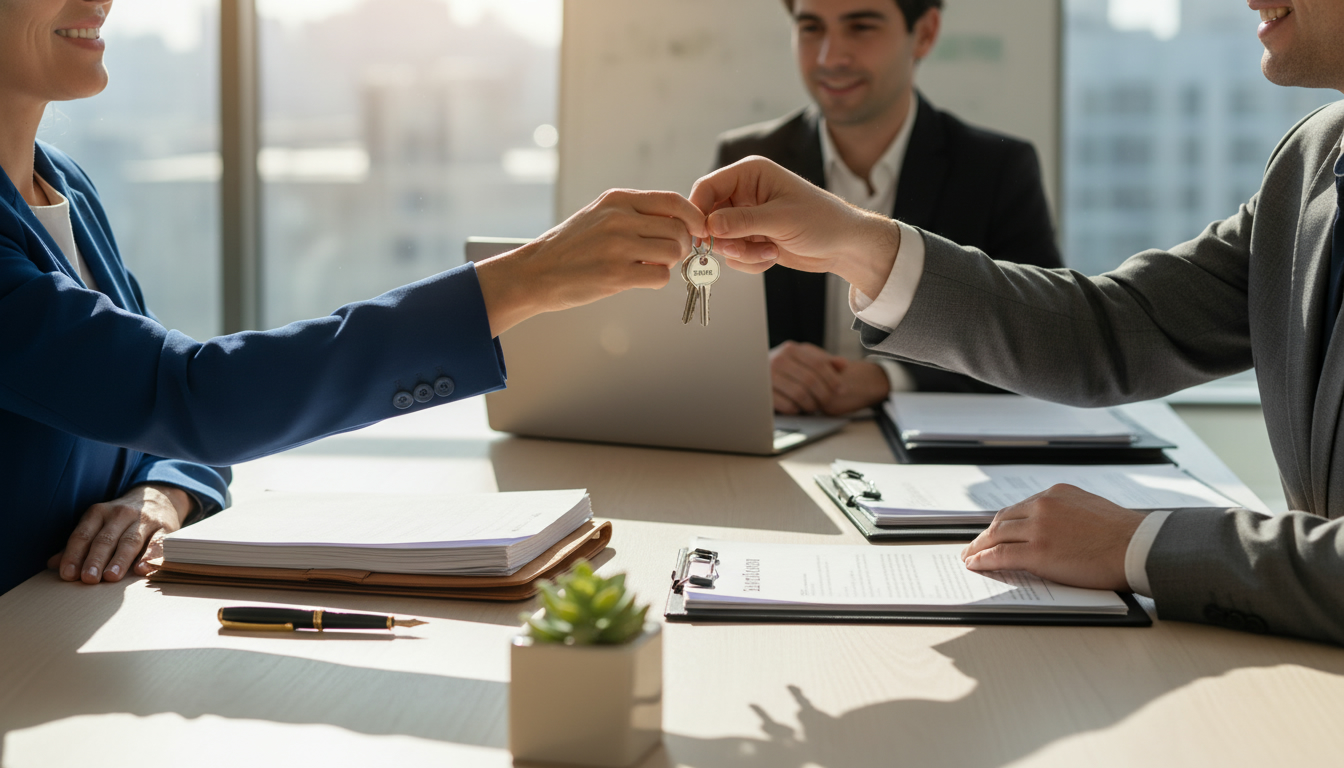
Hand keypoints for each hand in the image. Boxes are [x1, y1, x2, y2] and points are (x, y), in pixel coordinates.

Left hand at [48, 483, 194, 583]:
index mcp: (99, 513)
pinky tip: (142, 569)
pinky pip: (158, 542)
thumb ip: (79, 545)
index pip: (83, 534)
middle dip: (95, 559)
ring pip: (130, 540)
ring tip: (111, 577)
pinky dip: (151, 556)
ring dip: (120, 559)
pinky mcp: (165, 528)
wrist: (159, 497)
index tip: (68, 574)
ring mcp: (144, 520)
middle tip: (88, 579)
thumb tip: (53, 564)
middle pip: (105, 538)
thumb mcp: (98, 525)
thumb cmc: (122, 520)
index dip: (74, 554)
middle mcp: (121, 513)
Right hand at [475, 189, 705, 335]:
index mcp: (617, 200)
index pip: (673, 201)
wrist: (535, 272)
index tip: (697, 229)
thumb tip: (678, 222)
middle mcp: (619, 219)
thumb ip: (635, 214)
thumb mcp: (599, 215)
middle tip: (669, 255)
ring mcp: (618, 247)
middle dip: (682, 245)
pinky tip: (640, 279)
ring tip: (650, 266)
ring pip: (673, 252)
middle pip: (679, 229)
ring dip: (669, 263)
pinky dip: (657, 280)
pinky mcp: (616, 275)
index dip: (694, 217)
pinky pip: (660, 276)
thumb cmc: (569, 247)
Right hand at [688, 156, 900, 296]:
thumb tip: (708, 226)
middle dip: (724, 239)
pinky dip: (750, 261)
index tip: (701, 235)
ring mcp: (747, 217)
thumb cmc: (822, 221)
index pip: (707, 188)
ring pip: (721, 240)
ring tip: (769, 251)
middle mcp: (744, 193)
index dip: (699, 211)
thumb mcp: (781, 219)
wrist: (844, 245)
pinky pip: (734, 255)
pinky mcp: (752, 238)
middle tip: (742, 249)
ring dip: (742, 253)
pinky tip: (773, 255)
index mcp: (750, 174)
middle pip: (708, 217)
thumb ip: (742, 221)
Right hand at [771, 342, 889, 414]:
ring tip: (815, 406)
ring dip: (811, 404)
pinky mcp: (763, 393)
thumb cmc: (786, 368)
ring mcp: (768, 377)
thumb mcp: (805, 359)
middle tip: (828, 402)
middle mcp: (778, 360)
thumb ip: (825, 362)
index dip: (833, 378)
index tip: (841, 390)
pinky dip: (797, 410)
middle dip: (824, 394)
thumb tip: (843, 364)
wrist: (753, 374)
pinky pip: (787, 405)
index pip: (818, 364)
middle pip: (810, 380)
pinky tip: (799, 408)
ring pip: (800, 394)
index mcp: (791, 349)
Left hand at [960, 484, 1145, 590]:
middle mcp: (1043, 505)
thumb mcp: (1090, 510)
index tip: (994, 532)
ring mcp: (1038, 527)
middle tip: (975, 545)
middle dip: (986, 534)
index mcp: (1056, 493)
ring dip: (979, 547)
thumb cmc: (1124, 536)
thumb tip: (1054, 529)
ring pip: (996, 536)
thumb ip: (1067, 514)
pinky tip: (976, 564)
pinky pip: (1000, 554)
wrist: (1138, 547)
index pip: (1019, 508)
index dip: (1003, 523)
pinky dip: (983, 559)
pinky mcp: (1037, 551)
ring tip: (970, 557)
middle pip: (1003, 520)